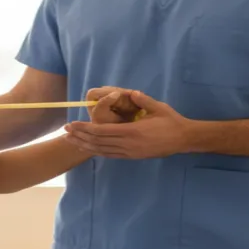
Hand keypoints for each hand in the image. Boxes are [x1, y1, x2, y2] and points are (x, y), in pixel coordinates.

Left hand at [65, 90, 193, 158]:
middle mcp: (128, 144)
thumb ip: (143, 100)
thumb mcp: (158, 107)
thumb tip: (130, 92)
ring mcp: (130, 152)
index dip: (84, 129)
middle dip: (80, 137)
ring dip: (85, 145)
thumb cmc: (171, 121)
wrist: (183, 139)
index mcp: (131, 132)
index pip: (101, 132)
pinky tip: (89, 148)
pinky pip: (111, 155)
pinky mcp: (133, 156)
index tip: (72, 124)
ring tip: (72, 141)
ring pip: (102, 150)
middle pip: (98, 142)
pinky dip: (98, 151)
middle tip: (65, 132)